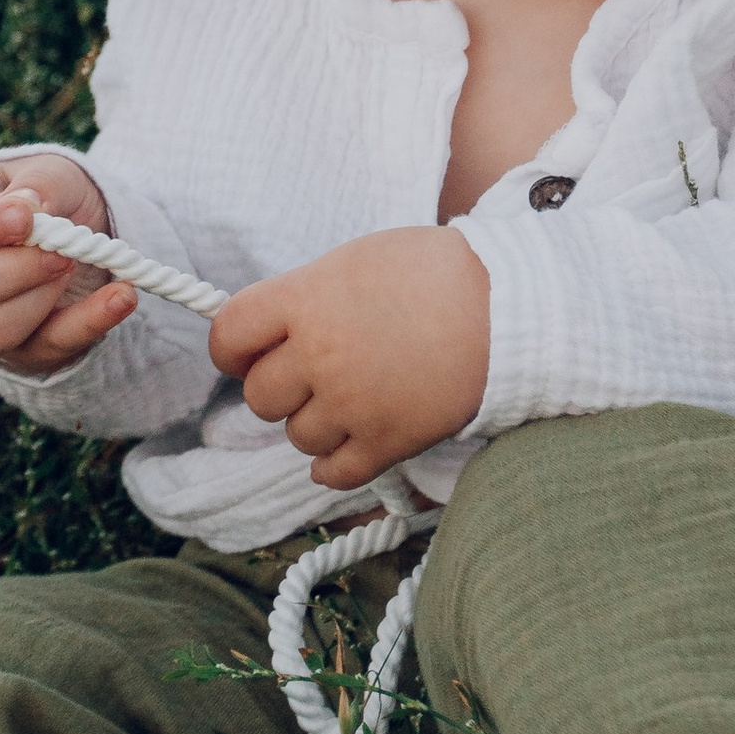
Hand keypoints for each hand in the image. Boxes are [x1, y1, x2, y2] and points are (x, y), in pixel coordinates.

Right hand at [0, 152, 135, 371]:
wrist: (76, 229)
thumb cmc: (47, 194)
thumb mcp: (50, 172)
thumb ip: (39, 183)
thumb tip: (27, 207)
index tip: (25, 219)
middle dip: (15, 270)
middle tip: (62, 251)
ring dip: (42, 299)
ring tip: (75, 264)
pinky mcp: (20, 349)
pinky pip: (46, 349)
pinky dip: (89, 323)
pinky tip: (122, 296)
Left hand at [207, 226, 489, 494]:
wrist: (506, 305)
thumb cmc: (435, 271)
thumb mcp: (356, 260)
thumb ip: (308, 295)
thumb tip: (275, 327)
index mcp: (306, 300)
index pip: (228, 335)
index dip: (232, 349)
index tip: (247, 352)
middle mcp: (319, 354)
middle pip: (260, 395)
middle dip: (280, 388)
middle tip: (311, 375)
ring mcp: (352, 403)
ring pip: (298, 436)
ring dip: (314, 423)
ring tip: (348, 401)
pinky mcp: (387, 441)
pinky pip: (334, 473)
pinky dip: (333, 465)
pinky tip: (347, 446)